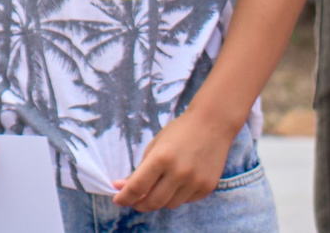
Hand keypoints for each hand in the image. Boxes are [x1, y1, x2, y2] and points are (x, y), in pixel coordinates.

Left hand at [114, 111, 234, 210]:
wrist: (212, 125)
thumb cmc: (178, 133)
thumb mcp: (154, 146)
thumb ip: (140, 169)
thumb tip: (121, 187)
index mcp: (161, 158)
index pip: (137, 187)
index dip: (124, 197)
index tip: (117, 200)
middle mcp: (179, 172)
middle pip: (153, 201)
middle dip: (139, 205)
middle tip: (133, 202)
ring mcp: (195, 182)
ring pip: (170, 204)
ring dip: (158, 201)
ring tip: (153, 191)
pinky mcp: (207, 187)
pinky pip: (185, 200)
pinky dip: (176, 197)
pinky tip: (174, 185)